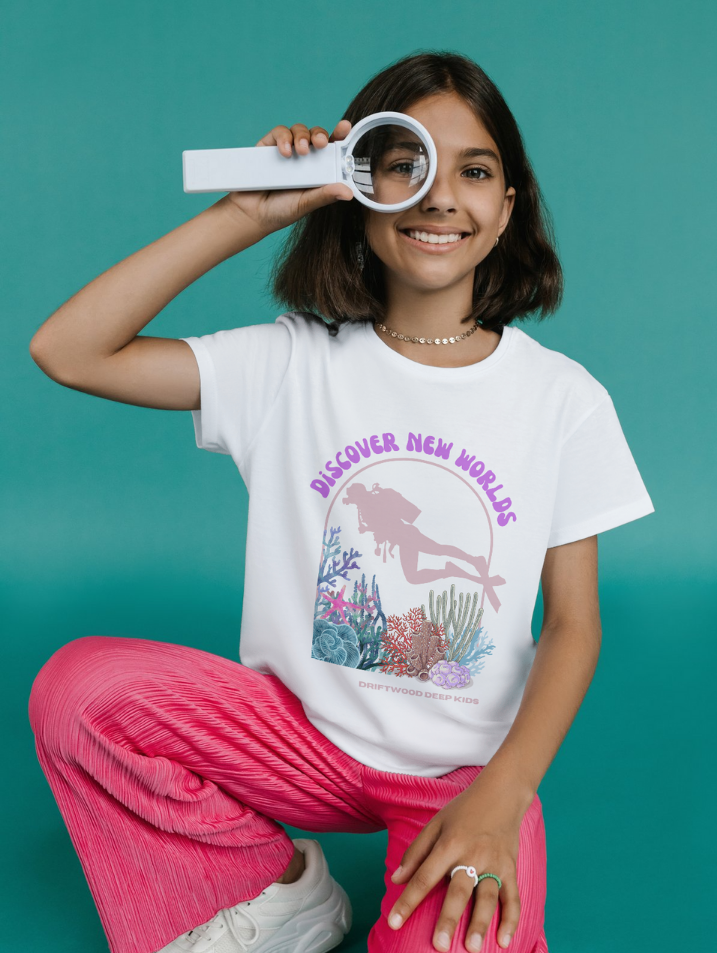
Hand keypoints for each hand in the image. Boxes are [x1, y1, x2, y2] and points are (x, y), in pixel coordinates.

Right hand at [226, 119, 354, 234]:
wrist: (251, 214)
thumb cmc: (280, 211)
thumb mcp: (306, 204)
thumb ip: (325, 195)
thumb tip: (349, 192)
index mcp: (318, 170)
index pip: (332, 150)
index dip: (340, 136)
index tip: (344, 127)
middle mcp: (304, 158)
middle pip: (316, 135)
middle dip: (320, 134)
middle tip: (320, 143)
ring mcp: (286, 150)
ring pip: (299, 130)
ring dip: (302, 136)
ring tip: (300, 151)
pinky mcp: (268, 146)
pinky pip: (279, 133)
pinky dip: (283, 138)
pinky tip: (284, 152)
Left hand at [387, 777, 529, 951]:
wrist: (501, 794)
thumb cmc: (463, 810)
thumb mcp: (435, 824)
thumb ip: (416, 852)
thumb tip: (396, 879)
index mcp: (449, 844)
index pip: (424, 876)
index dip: (408, 901)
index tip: (393, 923)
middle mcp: (472, 855)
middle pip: (458, 891)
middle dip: (448, 919)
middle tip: (439, 946)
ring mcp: (494, 862)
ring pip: (487, 896)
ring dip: (480, 923)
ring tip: (472, 948)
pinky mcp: (510, 867)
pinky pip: (513, 896)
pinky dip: (510, 919)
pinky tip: (504, 940)